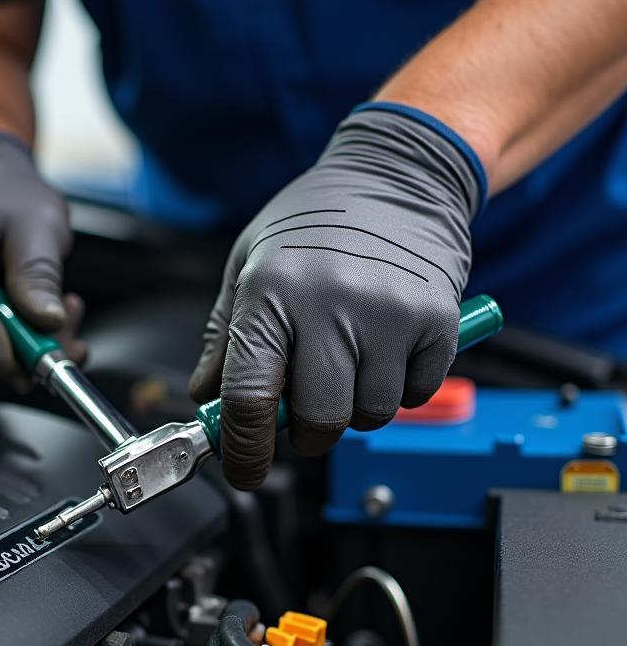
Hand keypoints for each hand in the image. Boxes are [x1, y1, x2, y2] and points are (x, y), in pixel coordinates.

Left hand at [189, 106, 482, 486]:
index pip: (248, 398)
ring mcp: (389, 313)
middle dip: (307, 433)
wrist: (399, 173)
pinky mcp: (438, 320)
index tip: (245, 472)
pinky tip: (387, 346)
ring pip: (368, 415)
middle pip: (317, 421)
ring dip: (354, 408)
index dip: (244, 449)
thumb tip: (207, 399)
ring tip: (349, 361)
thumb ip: (227, 337)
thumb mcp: (250, 263)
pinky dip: (398, 387)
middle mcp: (329, 304)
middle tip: (306, 410)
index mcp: (270, 292)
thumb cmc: (315, 219)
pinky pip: (414, 394)